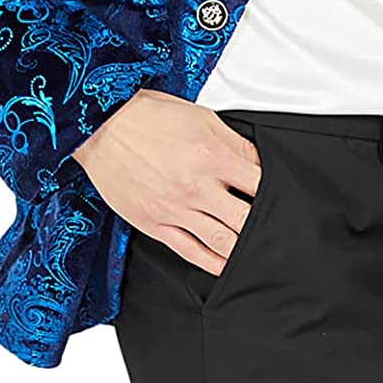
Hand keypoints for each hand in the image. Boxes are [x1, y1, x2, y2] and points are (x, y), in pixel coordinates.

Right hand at [71, 89, 262, 276]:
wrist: (103, 127)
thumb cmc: (150, 117)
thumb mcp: (202, 117)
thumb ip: (234, 142)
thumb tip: (258, 161)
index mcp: (211, 156)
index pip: (258, 183)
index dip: (273, 191)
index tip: (279, 195)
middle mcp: (196, 187)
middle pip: (245, 218)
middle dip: (262, 223)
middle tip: (273, 228)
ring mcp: (175, 209)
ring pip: (221, 241)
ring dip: (242, 248)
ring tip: (254, 250)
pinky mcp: (155, 224)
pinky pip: (189, 251)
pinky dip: (211, 262)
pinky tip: (224, 265)